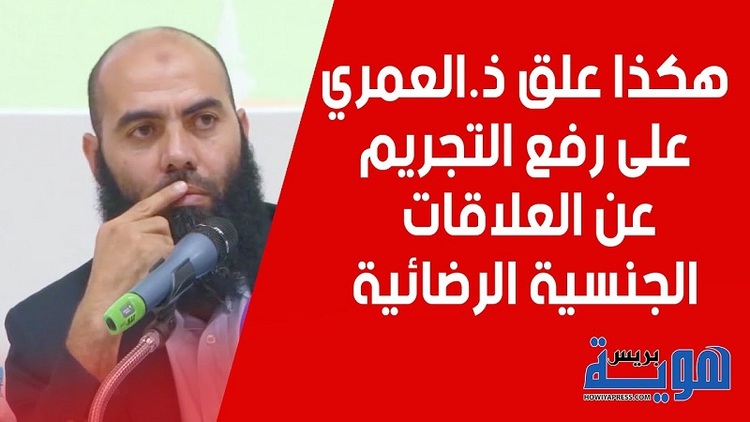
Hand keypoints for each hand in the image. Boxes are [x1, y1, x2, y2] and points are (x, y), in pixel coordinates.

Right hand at [66, 181, 187, 379]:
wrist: (102, 304)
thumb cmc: (111, 286)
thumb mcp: (113, 253)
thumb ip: (131, 238)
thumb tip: (160, 232)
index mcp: (112, 227)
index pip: (143, 206)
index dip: (165, 196)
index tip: (182, 187)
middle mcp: (122, 227)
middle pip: (160, 222)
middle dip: (164, 239)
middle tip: (153, 260)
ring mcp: (133, 235)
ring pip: (166, 235)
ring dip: (165, 251)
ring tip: (149, 268)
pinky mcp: (144, 246)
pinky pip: (168, 248)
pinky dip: (166, 260)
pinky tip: (152, 271)